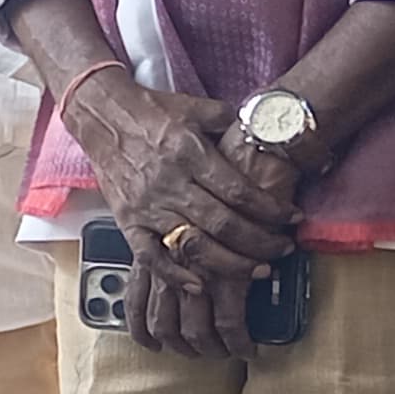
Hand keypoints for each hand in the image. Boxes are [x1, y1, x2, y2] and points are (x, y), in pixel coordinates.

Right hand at [73, 75, 301, 360]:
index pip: (239, 191)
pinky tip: (199, 286)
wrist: (102, 115)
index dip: (271, 209)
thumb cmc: (154, 111)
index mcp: (189, 152)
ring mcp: (146, 205)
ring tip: (257, 271)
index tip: (292, 219)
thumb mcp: (198, 107)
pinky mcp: (126, 220)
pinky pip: (150, 256)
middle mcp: (169, 181)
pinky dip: (174, 275)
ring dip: (229, 264)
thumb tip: (264, 136)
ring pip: (193, 244)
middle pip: (222, 223)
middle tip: (282, 250)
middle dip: (259, 242)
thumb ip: (232, 124)